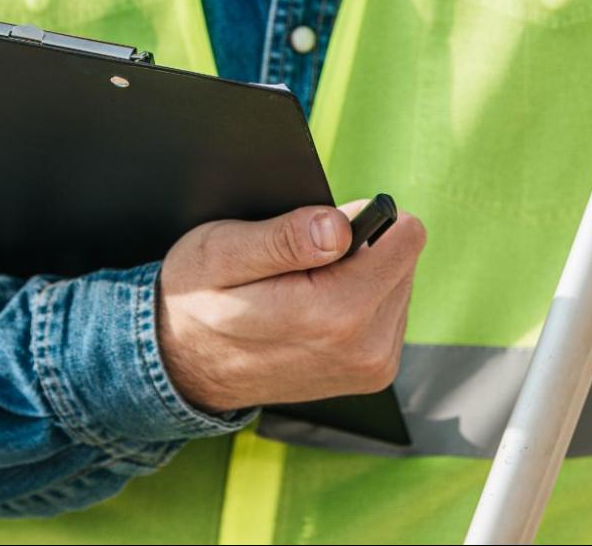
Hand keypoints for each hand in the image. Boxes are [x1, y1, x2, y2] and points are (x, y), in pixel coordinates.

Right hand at [156, 200, 426, 411]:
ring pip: (398, 283)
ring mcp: (373, 366)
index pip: (406, 237)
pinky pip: (389, 311)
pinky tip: (314, 311)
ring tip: (302, 290)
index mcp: (335, 315)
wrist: (186, 367)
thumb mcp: (222, 252)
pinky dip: (357, 301)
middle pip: (404, 257)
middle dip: (358, 249)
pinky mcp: (374, 372)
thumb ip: (282, 238)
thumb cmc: (199, 299)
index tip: (322, 230)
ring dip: (357, 276)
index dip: (362, 219)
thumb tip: (340, 228)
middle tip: (300, 266)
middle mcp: (366, 348)